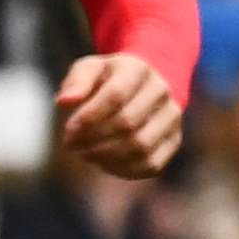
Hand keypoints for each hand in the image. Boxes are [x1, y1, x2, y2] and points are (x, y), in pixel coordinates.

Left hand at [53, 52, 179, 179]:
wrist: (141, 88)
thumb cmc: (106, 81)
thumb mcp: (88, 70)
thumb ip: (76, 82)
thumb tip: (64, 102)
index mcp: (139, 70)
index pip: (116, 95)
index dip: (89, 117)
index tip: (69, 129)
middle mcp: (161, 91)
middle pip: (128, 123)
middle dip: (93, 138)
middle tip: (71, 143)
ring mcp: (171, 117)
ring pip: (140, 146)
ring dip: (105, 156)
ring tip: (85, 153)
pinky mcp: (174, 140)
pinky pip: (150, 164)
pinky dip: (122, 169)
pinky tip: (104, 162)